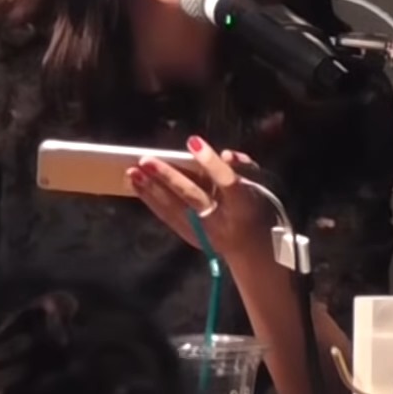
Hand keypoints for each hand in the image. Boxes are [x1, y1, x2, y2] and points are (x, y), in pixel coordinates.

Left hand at [127, 136, 272, 263]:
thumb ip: (244, 169)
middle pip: (193, 196)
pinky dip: (150, 200)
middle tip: (146, 160)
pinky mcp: (191, 237)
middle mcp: (223, 220)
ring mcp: (205, 232)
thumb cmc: (256, 208)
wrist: (256, 252)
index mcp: (244, 205)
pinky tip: (135, 185)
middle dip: (169, 178)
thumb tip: (227, 154)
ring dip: (152, 189)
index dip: (210, 162)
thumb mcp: (260, 187)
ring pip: (175, 208)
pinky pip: (167, 217)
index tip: (192, 141)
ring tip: (132, 172)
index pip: (227, 181)